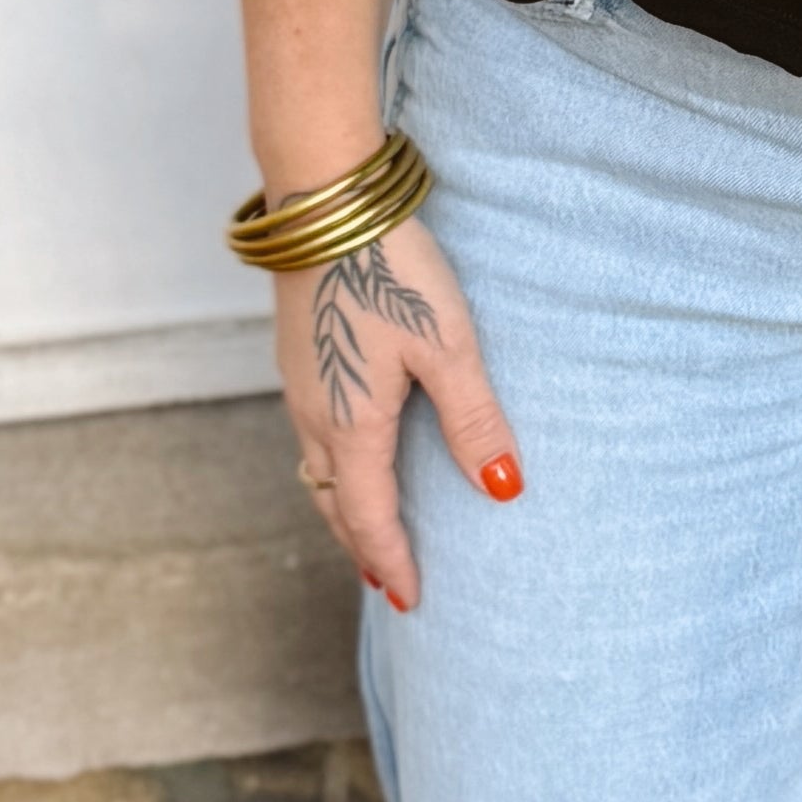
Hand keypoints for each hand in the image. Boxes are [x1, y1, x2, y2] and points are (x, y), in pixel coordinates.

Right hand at [274, 214, 521, 607]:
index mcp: (351, 425)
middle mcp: (315, 415)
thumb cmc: (391, 269)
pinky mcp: (298, 356)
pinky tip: (354, 456)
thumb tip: (503, 488)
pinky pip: (311, 437)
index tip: (411, 600)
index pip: (369, 517)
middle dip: (362, 547)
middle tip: (390, 583)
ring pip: (316, 471)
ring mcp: (300, 385)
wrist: (322, 201)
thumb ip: (474, 419)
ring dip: (343, 510)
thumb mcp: (448, 346)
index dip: (392, 561)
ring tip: (370, 533)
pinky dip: (332, 470)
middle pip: (333, 504)